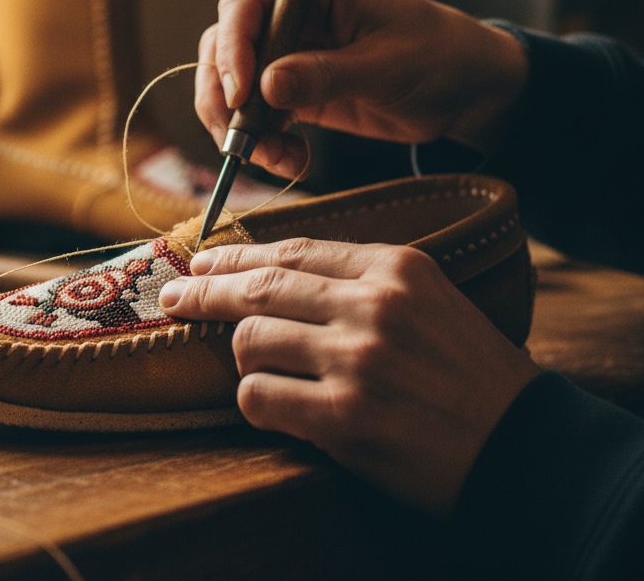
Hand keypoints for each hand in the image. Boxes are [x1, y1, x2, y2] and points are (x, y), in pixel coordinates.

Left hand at [159, 238, 539, 514]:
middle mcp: (373, 306)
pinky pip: (260, 398)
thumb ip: (359, 281)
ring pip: (251, 342)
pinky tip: (273, 406)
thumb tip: (274, 273)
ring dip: (243, 358)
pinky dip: (255, 401)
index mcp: (395, 268)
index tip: (203, 259)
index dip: (237, 254)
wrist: (525, 447)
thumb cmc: (470, 373)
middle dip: (204, 291)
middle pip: (259, 287)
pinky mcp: (346, 419)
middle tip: (173, 295)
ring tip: (257, 369)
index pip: (292, 249)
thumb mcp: (429, 299)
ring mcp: (358, 361)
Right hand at [195, 0, 528, 177]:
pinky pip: (259, 115)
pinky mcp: (295, 92)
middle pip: (225, 46)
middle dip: (223, 94)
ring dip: (241, 125)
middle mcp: (294, 16)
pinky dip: (264, 141)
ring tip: (273, 157)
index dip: (233, 46)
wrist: (470, 93)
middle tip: (238, 137)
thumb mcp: (386, 66)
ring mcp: (291, 55)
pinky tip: (290, 159)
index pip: (246, 5)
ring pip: (234, 85)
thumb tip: (264, 87)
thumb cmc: (441, 56)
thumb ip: (325, 75)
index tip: (241, 93)